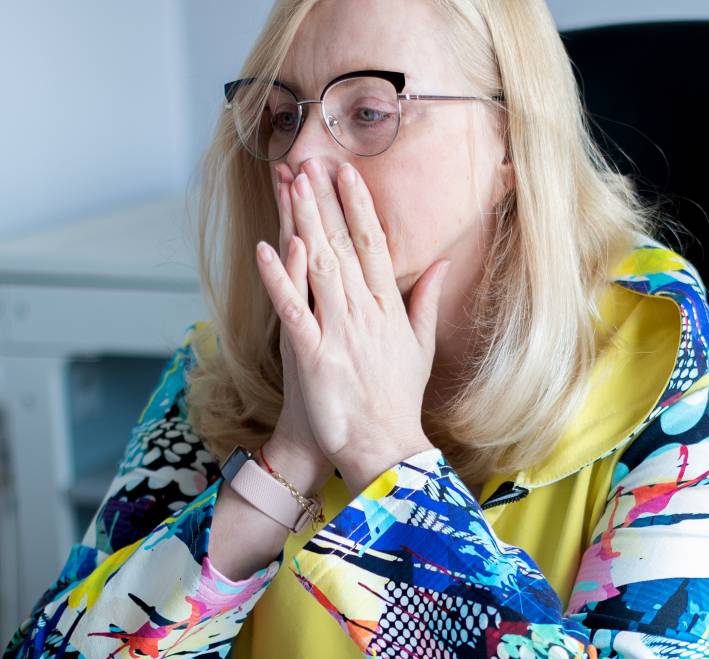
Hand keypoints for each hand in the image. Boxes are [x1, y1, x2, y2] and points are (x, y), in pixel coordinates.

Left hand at [253, 157, 445, 491]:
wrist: (384, 448)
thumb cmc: (398, 399)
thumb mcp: (421, 346)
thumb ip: (425, 300)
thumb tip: (442, 263)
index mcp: (388, 309)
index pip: (373, 245)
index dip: (358, 206)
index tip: (345, 171)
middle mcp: (365, 314)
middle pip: (342, 246)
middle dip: (324, 201)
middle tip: (309, 160)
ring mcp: (340, 333)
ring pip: (319, 267)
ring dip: (303, 223)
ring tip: (290, 186)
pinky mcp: (315, 356)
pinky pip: (293, 309)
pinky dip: (280, 278)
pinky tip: (267, 247)